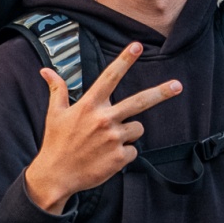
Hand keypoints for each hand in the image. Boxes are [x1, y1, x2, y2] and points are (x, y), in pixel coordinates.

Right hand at [22, 43, 181, 215]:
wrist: (56, 176)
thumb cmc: (56, 143)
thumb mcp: (54, 114)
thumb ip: (57, 90)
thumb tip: (46, 70)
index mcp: (89, 105)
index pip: (110, 77)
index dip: (124, 60)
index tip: (137, 46)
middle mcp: (104, 119)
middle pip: (140, 101)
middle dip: (161, 92)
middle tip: (178, 85)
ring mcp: (114, 138)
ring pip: (137, 129)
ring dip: (129, 133)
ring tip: (108, 142)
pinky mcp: (120, 157)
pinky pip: (133, 150)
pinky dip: (125, 154)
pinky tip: (108, 157)